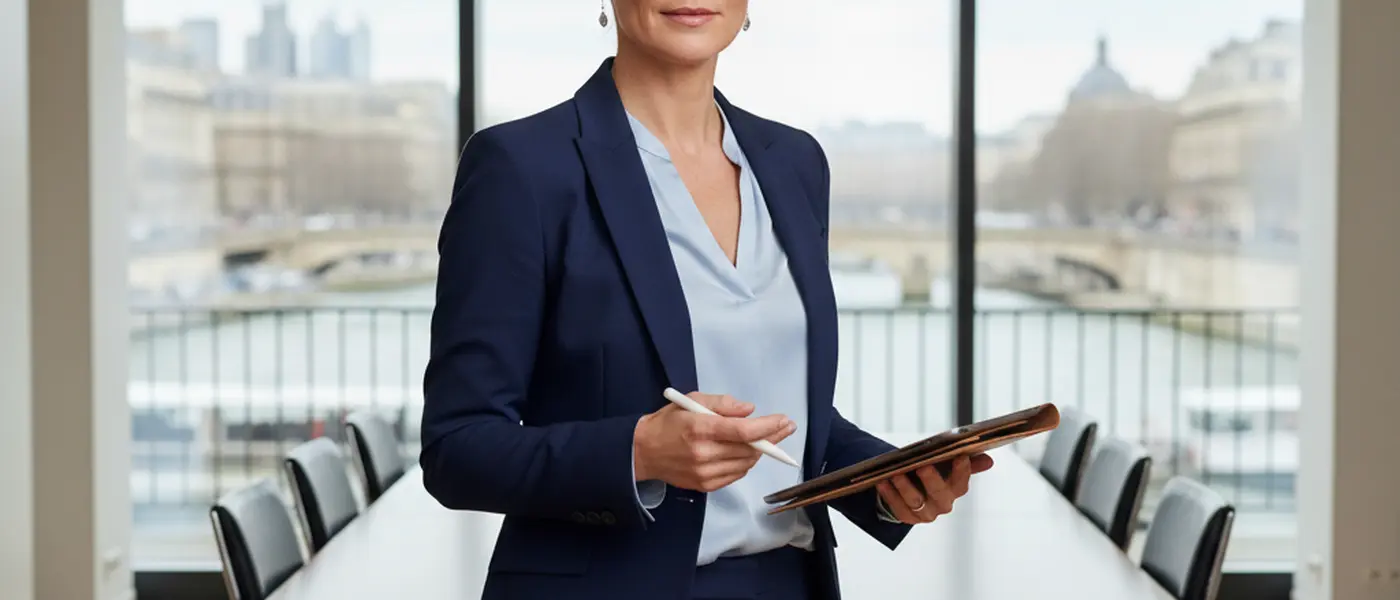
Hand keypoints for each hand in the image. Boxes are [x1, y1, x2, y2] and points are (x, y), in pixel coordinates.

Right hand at [633, 392, 797, 492]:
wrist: (643, 452)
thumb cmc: (669, 422)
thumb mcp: (691, 401)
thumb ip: (722, 403)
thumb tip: (750, 410)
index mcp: (700, 428)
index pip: (743, 431)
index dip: (768, 427)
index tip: (785, 421)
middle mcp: (704, 453)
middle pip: (750, 449)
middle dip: (772, 437)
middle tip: (786, 427)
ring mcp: (705, 473)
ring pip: (746, 463)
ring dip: (760, 451)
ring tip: (766, 438)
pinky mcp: (705, 486)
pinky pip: (736, 474)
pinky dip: (745, 463)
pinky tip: (746, 452)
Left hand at [876, 454, 993, 523]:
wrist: (912, 490)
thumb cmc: (933, 473)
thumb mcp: (947, 465)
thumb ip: (967, 463)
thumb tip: (989, 460)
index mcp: (955, 490)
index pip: (962, 483)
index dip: (962, 471)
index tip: (960, 456)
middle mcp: (943, 504)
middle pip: (939, 493)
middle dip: (930, 480)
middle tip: (921, 466)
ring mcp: (925, 514)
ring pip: (915, 501)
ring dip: (904, 487)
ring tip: (894, 473)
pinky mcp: (908, 518)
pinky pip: (897, 508)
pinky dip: (889, 494)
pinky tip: (882, 481)